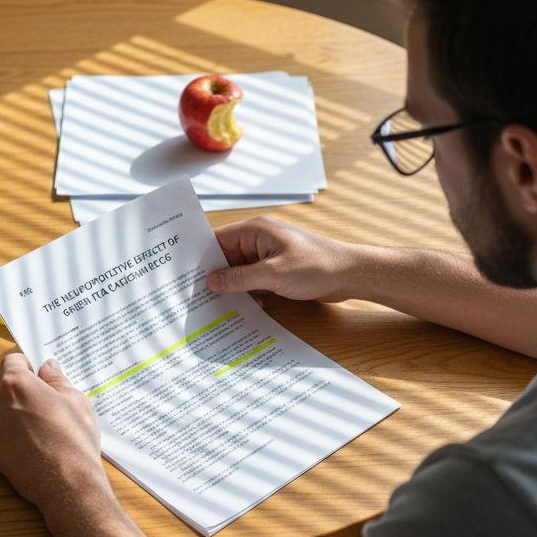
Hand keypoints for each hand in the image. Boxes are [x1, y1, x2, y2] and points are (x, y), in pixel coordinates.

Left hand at [0, 353, 106, 512]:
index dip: (27, 366)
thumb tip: (48, 367)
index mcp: (15, 384)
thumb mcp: (74, 400)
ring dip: (14, 412)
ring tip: (41, 426)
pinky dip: (11, 434)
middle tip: (44, 401)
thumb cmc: (73, 438)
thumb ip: (56, 379)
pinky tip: (34, 444)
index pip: (12, 361)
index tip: (39, 375)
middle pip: (2, 385)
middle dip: (19, 388)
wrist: (67, 483)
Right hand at [206, 216, 356, 302]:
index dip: (201, 257)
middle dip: (217, 277)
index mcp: (255, 230)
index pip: (217, 240)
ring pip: (240, 271)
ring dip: (235, 288)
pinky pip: (254, 280)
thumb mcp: (273, 274)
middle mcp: (259, 239)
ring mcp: (269, 255)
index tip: (186, 276)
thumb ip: (239, 278)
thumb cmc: (316, 266)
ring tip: (224, 306)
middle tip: (200, 297)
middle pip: (226, 257)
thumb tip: (211, 282)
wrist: (350, 274)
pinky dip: (250, 292)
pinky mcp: (278, 269)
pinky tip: (250, 306)